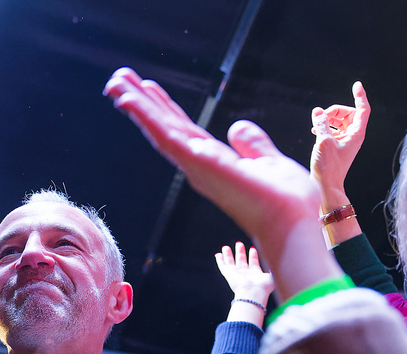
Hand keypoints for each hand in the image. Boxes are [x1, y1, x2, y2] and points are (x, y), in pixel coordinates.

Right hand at [105, 67, 336, 299]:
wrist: (292, 221)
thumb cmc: (286, 203)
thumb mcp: (270, 163)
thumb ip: (253, 145)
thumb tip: (237, 127)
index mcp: (215, 162)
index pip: (184, 130)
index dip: (164, 108)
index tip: (146, 88)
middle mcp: (199, 164)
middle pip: (165, 127)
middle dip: (141, 103)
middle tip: (117, 79)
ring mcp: (195, 164)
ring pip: (160, 128)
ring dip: (136, 104)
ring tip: (114, 81)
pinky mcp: (197, 162)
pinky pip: (166, 135)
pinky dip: (146, 117)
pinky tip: (128, 100)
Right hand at [216, 241, 273, 300]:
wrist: (253, 293)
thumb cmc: (263, 287)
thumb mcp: (271, 276)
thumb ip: (272, 268)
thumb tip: (274, 262)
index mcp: (255, 275)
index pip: (253, 263)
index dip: (253, 256)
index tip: (253, 249)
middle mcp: (245, 275)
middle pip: (241, 261)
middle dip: (240, 252)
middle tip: (239, 243)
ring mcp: (236, 274)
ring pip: (230, 263)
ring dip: (228, 255)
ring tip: (226, 247)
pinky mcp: (228, 274)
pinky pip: (222, 266)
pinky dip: (220, 260)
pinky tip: (218, 255)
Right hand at [310, 81, 369, 206]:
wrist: (326, 186)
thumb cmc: (328, 167)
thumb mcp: (324, 141)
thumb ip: (321, 124)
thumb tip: (317, 111)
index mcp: (356, 134)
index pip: (363, 109)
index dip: (360, 96)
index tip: (356, 85)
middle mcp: (353, 136)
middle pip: (347, 113)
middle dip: (334, 110)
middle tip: (321, 116)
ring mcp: (344, 141)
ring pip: (338, 121)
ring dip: (327, 119)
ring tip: (316, 125)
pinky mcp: (335, 146)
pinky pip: (332, 130)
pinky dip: (324, 127)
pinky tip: (315, 130)